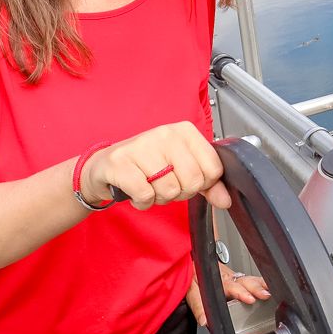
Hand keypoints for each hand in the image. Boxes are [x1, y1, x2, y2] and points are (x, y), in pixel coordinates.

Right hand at [81, 123, 229, 210]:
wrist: (106, 166)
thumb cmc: (146, 165)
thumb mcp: (181, 169)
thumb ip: (207, 184)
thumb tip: (225, 199)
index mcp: (184, 132)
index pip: (213, 168)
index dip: (201, 183)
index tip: (185, 178)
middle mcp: (165, 134)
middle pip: (192, 181)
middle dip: (179, 193)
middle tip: (164, 184)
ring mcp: (142, 146)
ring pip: (169, 190)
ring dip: (159, 198)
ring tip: (148, 185)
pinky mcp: (120, 163)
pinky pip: (145, 195)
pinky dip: (142, 201)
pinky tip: (135, 190)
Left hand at [186, 261, 271, 325]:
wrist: (195, 262)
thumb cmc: (193, 276)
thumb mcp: (191, 291)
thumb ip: (198, 306)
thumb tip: (204, 320)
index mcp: (218, 281)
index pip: (231, 286)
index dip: (241, 292)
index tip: (250, 298)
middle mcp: (229, 278)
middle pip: (245, 282)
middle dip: (256, 289)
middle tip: (265, 295)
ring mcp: (236, 277)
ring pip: (251, 279)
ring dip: (262, 286)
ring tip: (271, 292)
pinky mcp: (239, 279)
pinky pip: (253, 280)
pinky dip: (263, 283)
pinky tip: (270, 288)